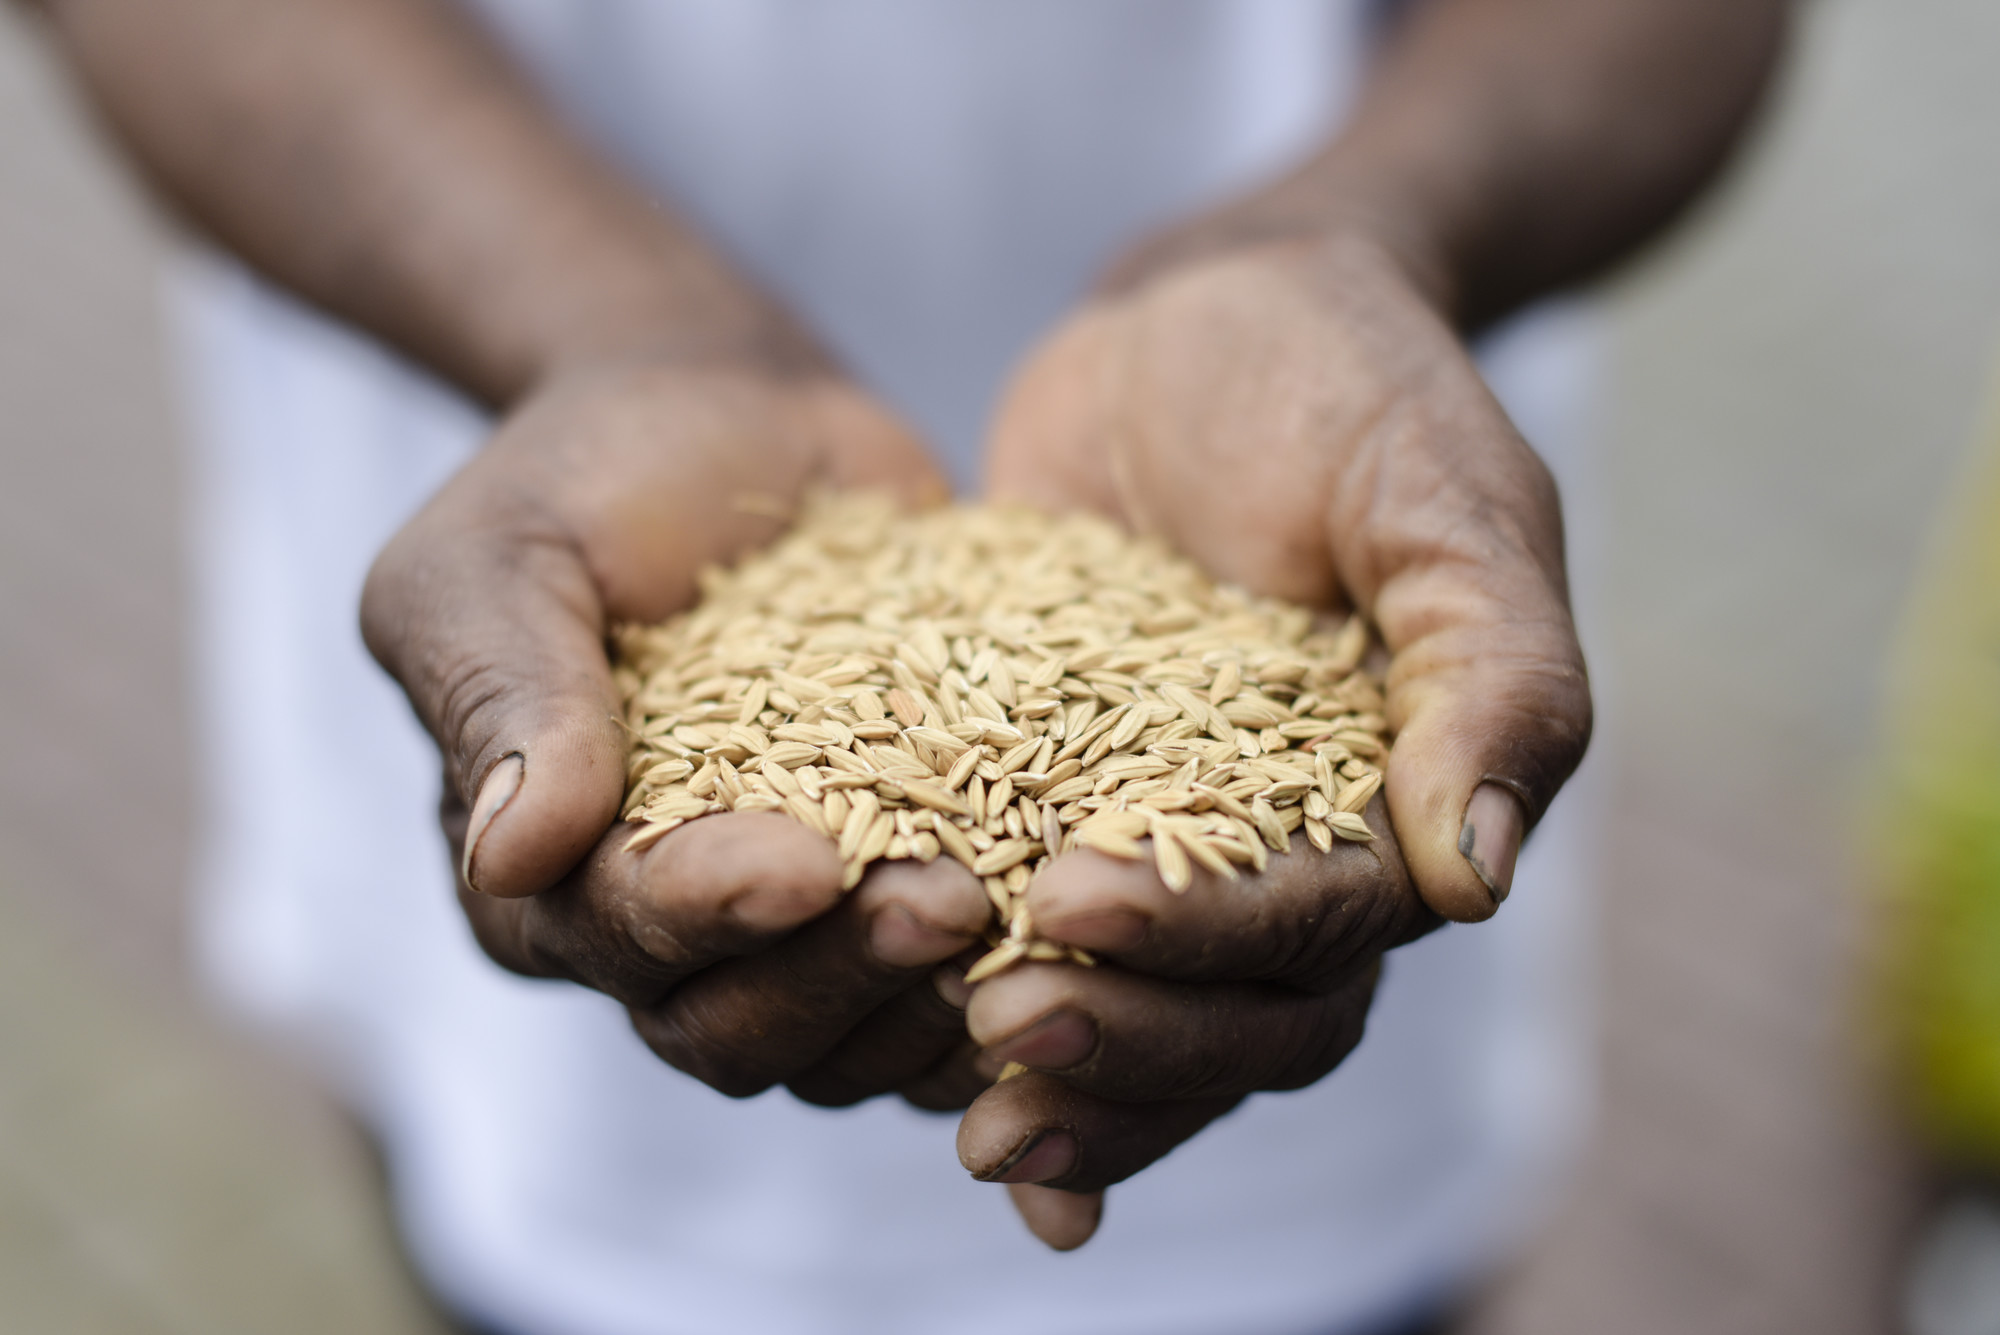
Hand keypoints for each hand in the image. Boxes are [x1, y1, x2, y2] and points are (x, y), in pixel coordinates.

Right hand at [362, 358, 992, 1104]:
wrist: (723, 420)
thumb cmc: (585, 479)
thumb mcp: (498, 560)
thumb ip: (507, 698)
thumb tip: (511, 856)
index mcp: (534, 878)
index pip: (616, 935)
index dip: (709, 913)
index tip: (808, 861)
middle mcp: (655, 933)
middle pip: (734, 1026)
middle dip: (841, 974)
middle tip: (949, 901)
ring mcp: (782, 928)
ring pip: (845, 1039)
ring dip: (929, 997)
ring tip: (1020, 911)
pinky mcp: (891, 889)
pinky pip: (940, 992)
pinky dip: (1008, 982)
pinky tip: (1083, 947)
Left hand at [968, 231, 1590, 1245]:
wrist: (1203, 322)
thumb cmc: (1348, 385)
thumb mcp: (1440, 493)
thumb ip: (1489, 671)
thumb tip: (1473, 880)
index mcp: (1401, 808)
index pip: (1320, 930)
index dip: (1203, 942)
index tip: (1069, 904)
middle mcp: (1294, 857)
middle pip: (1238, 1022)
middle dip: (1124, 1042)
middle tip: (993, 1027)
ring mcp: (1172, 848)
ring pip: (1149, 1023)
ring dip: (1069, 1085)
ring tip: (960, 1117)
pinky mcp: (1059, 811)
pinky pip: (1039, 946)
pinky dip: (1002, 1033)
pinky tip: (923, 1089)